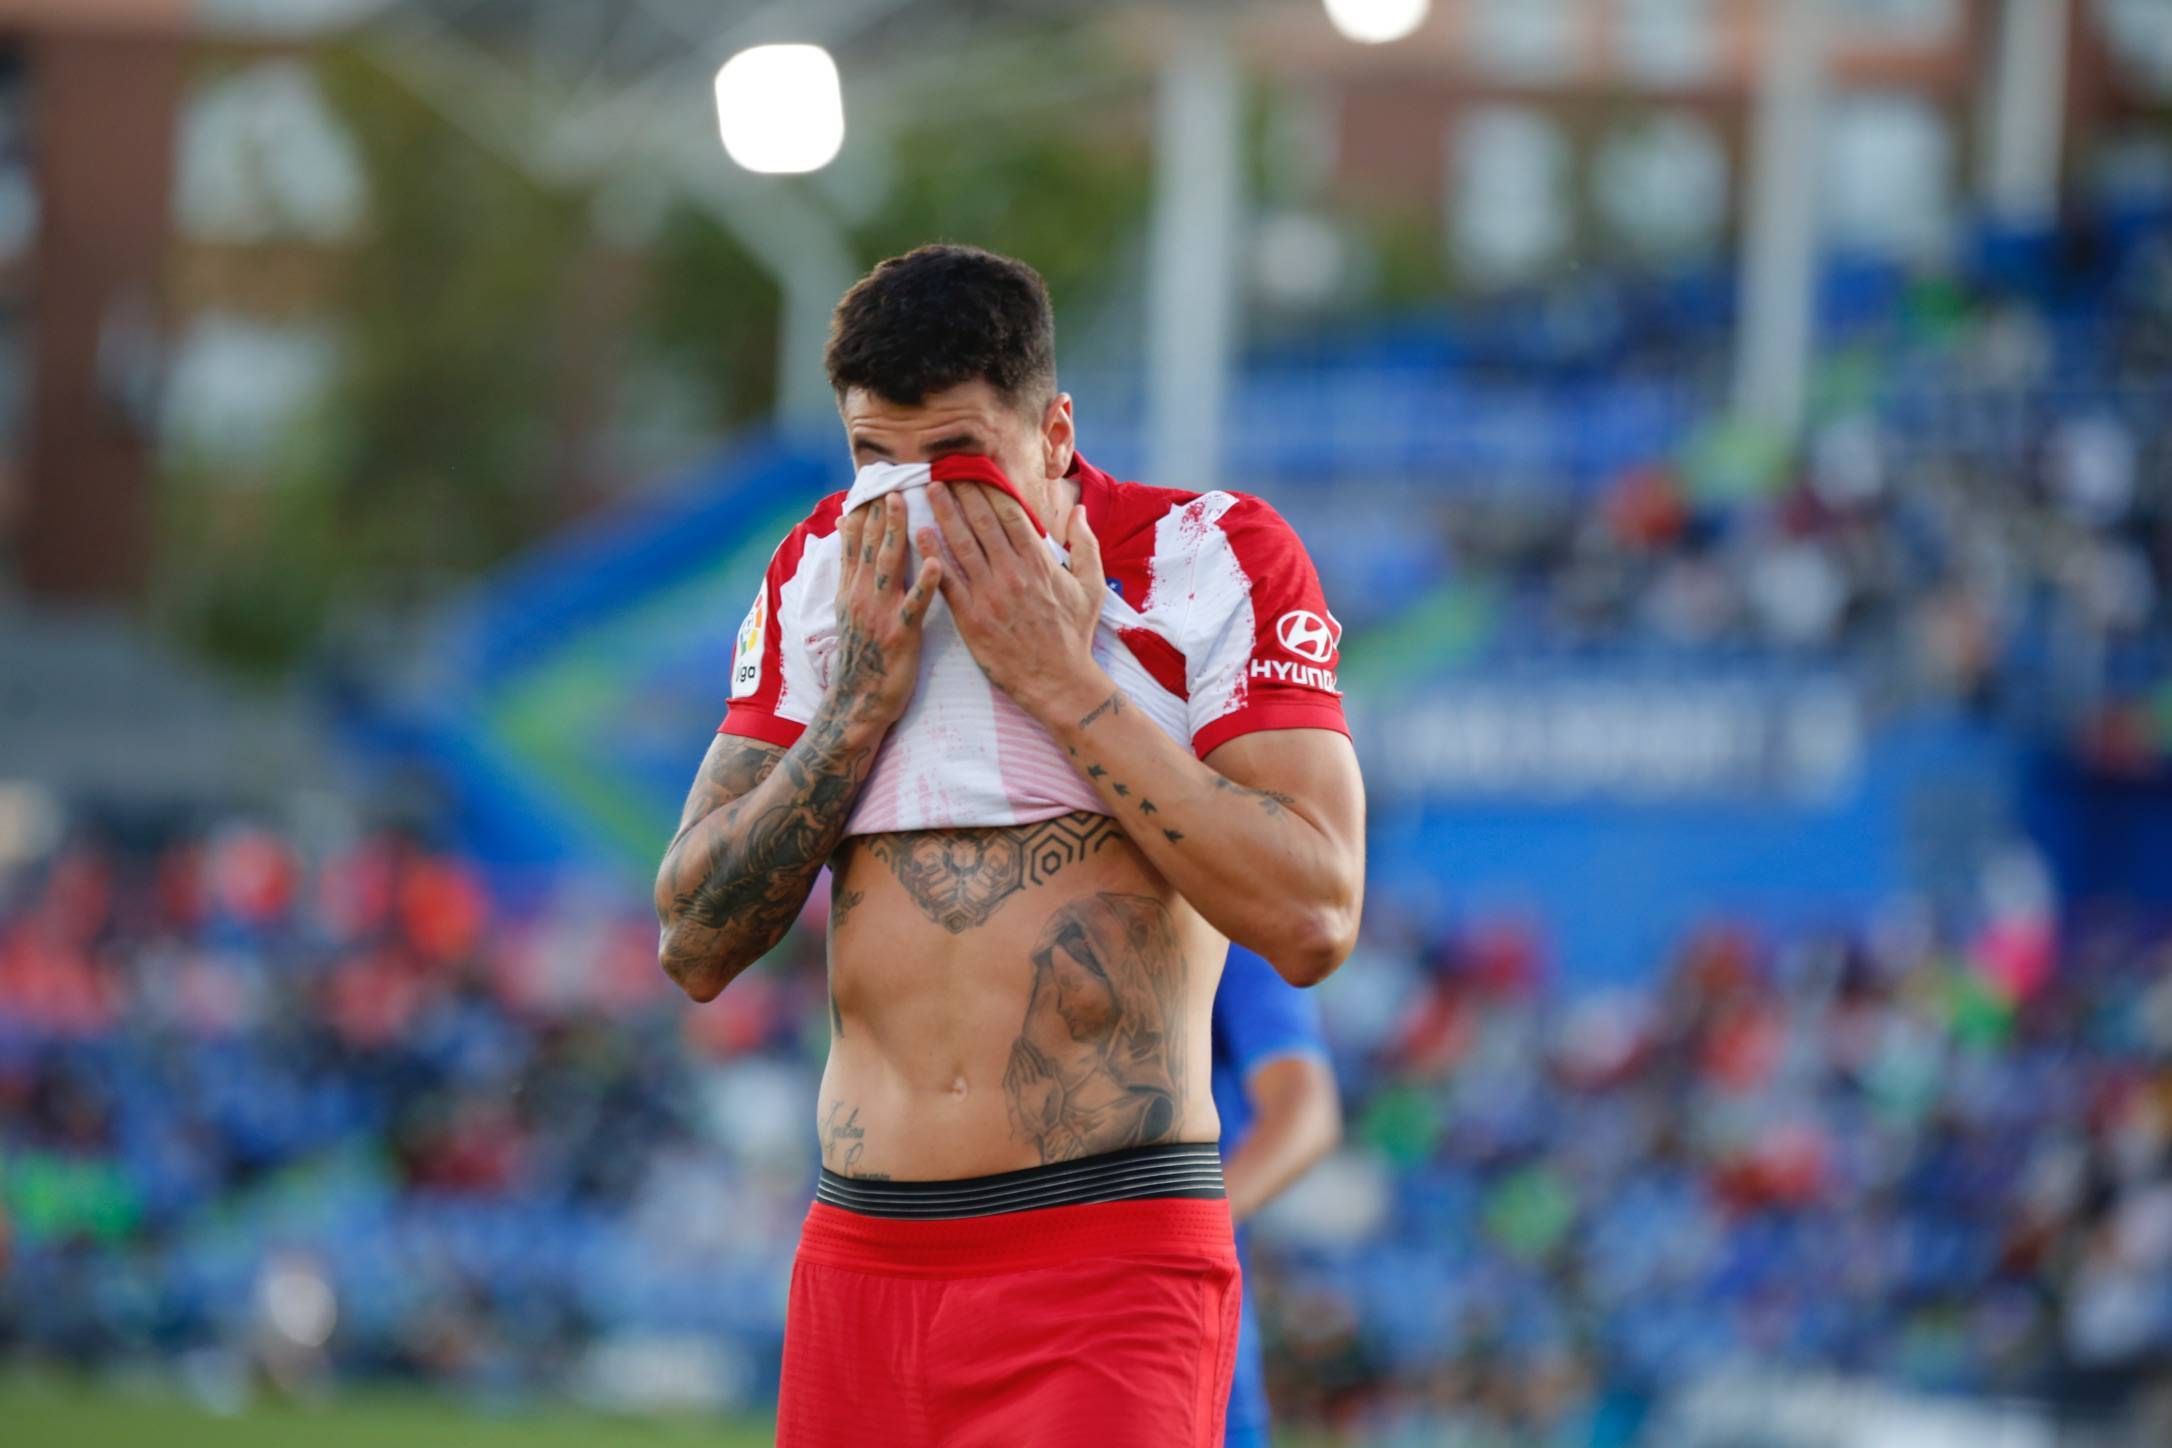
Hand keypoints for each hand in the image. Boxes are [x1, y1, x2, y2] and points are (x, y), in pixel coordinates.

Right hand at [832, 493, 941, 724]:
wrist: (856, 704)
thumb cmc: (863, 658)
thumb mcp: (849, 613)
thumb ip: (852, 574)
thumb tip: (847, 535)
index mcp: (851, 590)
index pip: (854, 541)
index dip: (862, 510)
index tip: (870, 481)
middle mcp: (861, 596)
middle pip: (870, 544)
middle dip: (879, 510)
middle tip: (888, 478)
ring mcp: (879, 614)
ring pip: (887, 565)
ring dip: (895, 532)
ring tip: (904, 503)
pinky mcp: (900, 633)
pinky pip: (914, 604)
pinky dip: (924, 582)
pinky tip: (935, 562)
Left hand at [918, 481, 1104, 719]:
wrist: (1059, 682)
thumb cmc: (1075, 635)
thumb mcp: (1092, 587)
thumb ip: (1086, 545)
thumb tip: (1079, 510)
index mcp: (1039, 562)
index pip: (1010, 514)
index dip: (990, 489)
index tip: (975, 470)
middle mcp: (1012, 573)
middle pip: (982, 522)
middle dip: (962, 492)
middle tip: (943, 469)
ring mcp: (989, 595)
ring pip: (961, 544)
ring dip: (943, 513)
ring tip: (928, 490)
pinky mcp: (971, 618)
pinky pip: (947, 580)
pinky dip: (933, 556)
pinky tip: (920, 534)